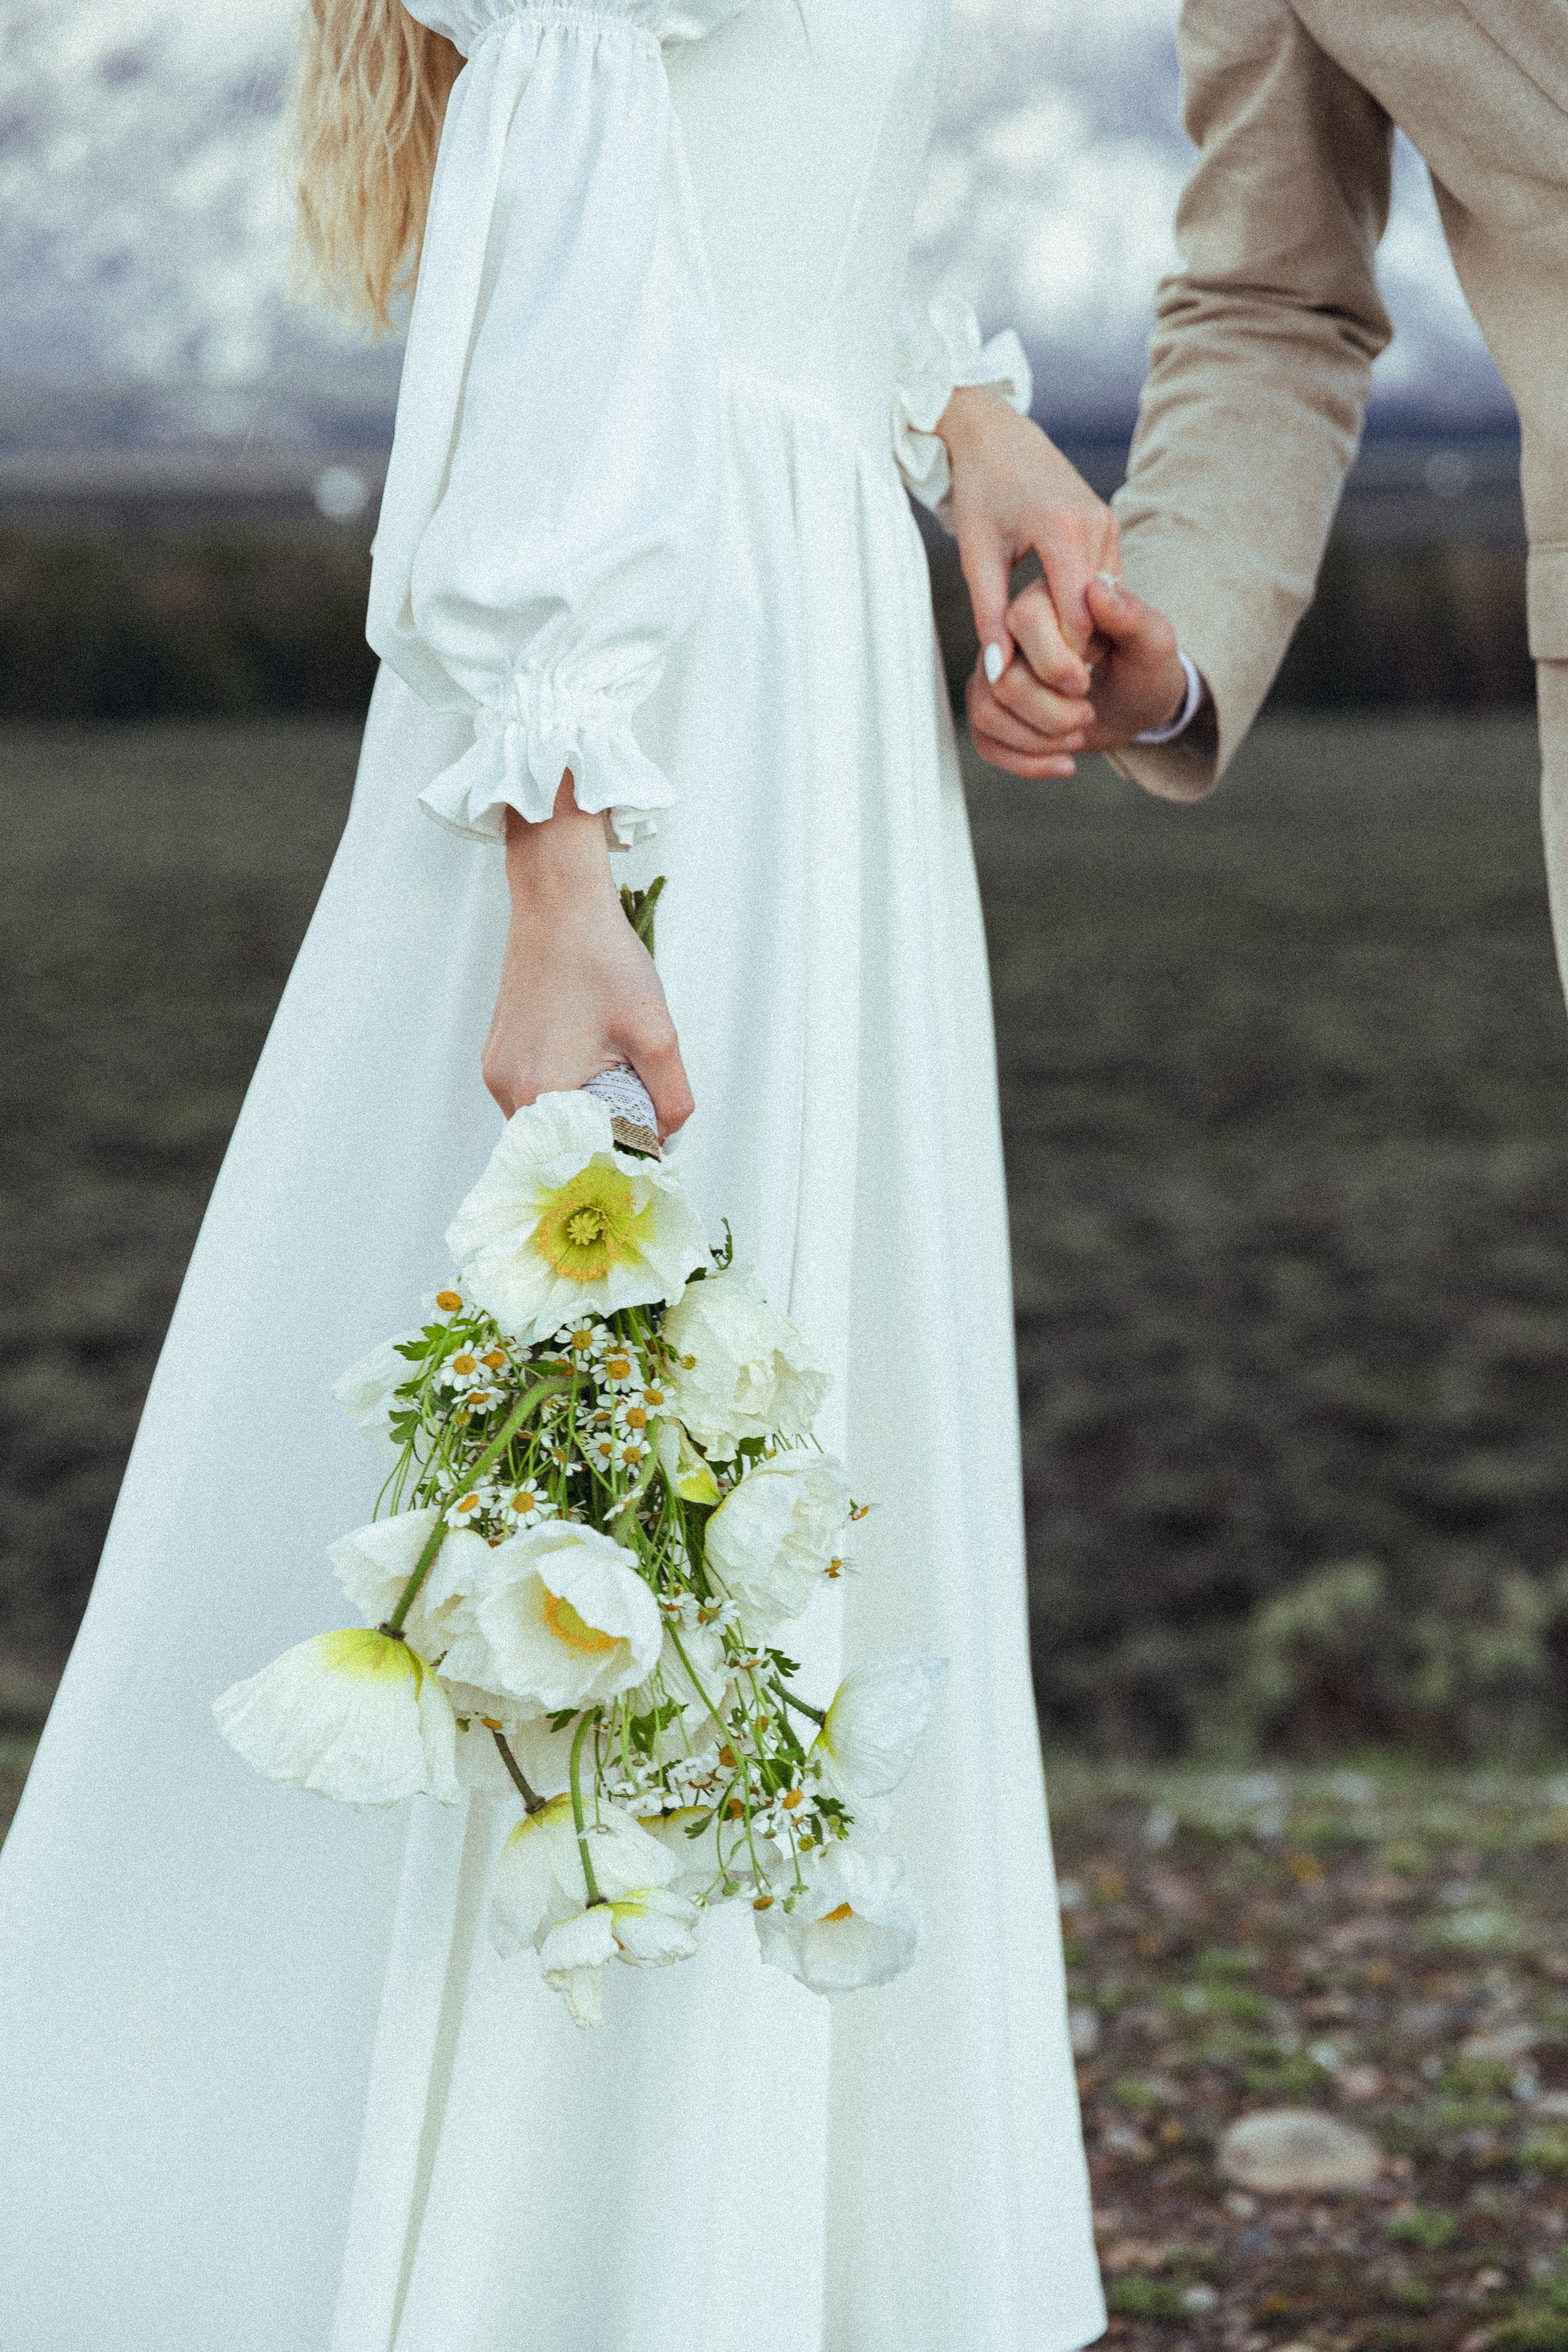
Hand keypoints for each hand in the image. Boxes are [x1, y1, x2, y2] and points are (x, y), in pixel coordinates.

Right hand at [482, 777, 693, 1136]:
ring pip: (548, 1122)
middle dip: (602, 1139)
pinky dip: (565, 1092)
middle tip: (639, 1121)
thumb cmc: (603, 959)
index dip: (616, 1164)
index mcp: (541, 1093)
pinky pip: (534, 1094)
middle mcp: (506, 1090)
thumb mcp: (657, 1035)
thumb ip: (671, 1099)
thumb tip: (670, 1139)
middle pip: (562, 1147)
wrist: (560, 903)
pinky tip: (590, 1061)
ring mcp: (496, 1073)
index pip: (580, 1163)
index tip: (644, 1159)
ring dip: (584, 1114)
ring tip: (616, 1082)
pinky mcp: (497, 1054)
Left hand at [938, 384, 1119, 706]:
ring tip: (1049, 656)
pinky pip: (1105, 582)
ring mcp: (1108, 522)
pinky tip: (1058, 626)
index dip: (1062, 659)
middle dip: (1073, 651)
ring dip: (1082, 631)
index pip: (1077, 617)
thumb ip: (988, 616)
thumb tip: (996, 674)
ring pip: (1106, 601)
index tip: (1040, 686)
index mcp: (1062, 528)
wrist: (996, 434)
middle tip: (1046, 683)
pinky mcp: (1109, 524)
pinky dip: (1086, 609)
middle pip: (1096, 613)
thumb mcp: (975, 554)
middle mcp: (1096, 523)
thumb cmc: (979, 490)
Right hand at [968, 573, 1187, 775]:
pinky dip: (1026, 763)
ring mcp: (996, 671)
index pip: (1025, 622)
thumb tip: (1098, 592)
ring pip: (988, 712)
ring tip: (1075, 736)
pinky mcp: (992, 705)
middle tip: (1086, 714)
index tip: (1085, 683)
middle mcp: (1013, 631)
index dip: (1055, 666)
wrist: (1134, 704)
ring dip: (1039, 741)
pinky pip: (984, 740)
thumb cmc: (1144, 668)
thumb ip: (1131, 616)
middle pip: (1004, 680)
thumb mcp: (1154, 643)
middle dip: (1052, 714)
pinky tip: (1062, 763)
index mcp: (1050, 601)